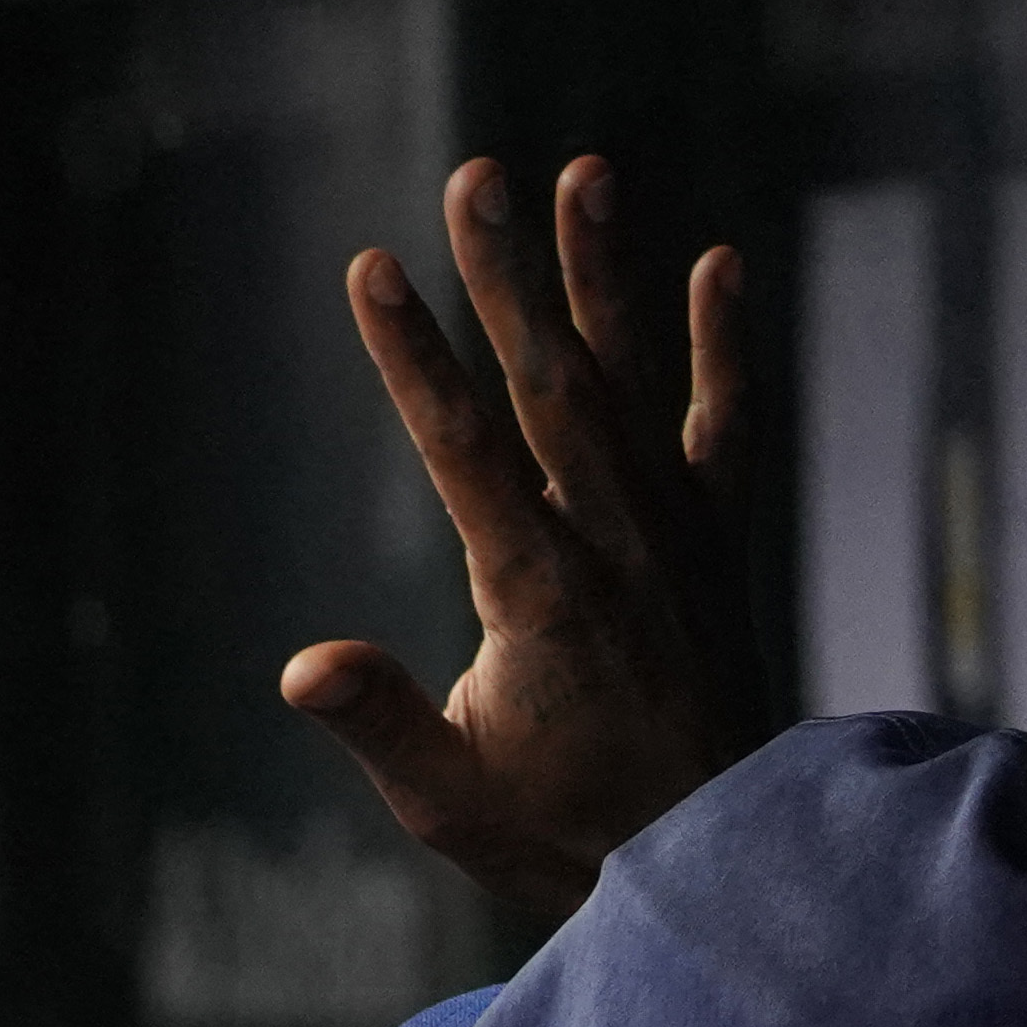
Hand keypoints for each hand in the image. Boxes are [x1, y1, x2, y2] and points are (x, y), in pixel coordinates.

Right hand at [295, 152, 775, 916]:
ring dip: (602, 275)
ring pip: (631, 381)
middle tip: (476, 176)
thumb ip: (380, 722)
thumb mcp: (447, 798)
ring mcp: (675, 534)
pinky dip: (723, 349)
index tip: (373, 268)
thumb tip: (302, 666)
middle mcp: (617, 542)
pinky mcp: (714, 543)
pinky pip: (723, 428)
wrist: (724, 854)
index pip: (462, 450)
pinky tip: (718, 264)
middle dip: (506, 274)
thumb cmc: (561, 833)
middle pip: (553, 381)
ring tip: (583, 172)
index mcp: (541, 594)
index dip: (413, 355)